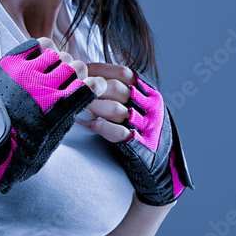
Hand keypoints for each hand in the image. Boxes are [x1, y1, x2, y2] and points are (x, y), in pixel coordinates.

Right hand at [0, 38, 104, 192]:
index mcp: (11, 66)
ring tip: (74, 89)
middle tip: (62, 82)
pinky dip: (95, 87)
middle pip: (63, 56)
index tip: (48, 67)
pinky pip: (90, 86)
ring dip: (80, 77)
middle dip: (66, 67)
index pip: (43, 44)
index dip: (50, 53)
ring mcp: (47, 90)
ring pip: (78, 68)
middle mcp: (29, 74)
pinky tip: (91, 92)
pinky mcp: (62, 108)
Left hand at [84, 63, 194, 205]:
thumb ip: (119, 93)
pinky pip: (119, 133)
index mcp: (147, 93)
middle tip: (72, 88)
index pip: (123, 73)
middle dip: (91, 87)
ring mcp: (146, 125)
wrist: (162, 164)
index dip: (99, 70)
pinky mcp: (140, 144)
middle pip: (117, 88)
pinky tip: (91, 124)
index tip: (80, 70)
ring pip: (117, 109)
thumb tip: (87, 77)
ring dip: (94, 106)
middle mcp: (149, 107)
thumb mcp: (138, 106)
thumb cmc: (142, 131)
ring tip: (79, 106)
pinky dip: (102, 127)